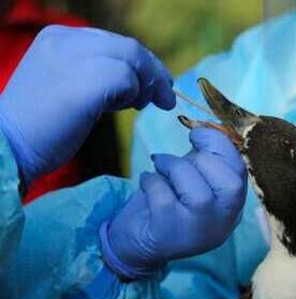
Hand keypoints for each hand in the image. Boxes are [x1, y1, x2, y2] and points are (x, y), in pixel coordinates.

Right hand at [0, 25, 174, 183]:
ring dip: (147, 84)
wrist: (9, 149)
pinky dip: (135, 94)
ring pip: (133, 59)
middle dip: (153, 72)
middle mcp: (67, 40)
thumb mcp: (67, 87)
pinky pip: (128, 78)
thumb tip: (136, 80)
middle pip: (128, 47)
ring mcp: (76, 56)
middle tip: (166, 97)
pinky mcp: (89, 79)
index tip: (156, 83)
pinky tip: (127, 108)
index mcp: (58, 38)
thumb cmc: (39, 128)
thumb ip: (95, 74)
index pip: (114, 43)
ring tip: (140, 106)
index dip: (141, 63)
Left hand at [100, 128, 246, 279]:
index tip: (197, 134)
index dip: (221, 145)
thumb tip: (205, 129)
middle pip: (230, 183)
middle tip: (179, 155)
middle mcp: (223, 222)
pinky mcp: (169, 234)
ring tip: (159, 166)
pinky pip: (164, 198)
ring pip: (198, 192)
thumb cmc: (169, 204)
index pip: (241, 172)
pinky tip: (146, 181)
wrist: (138, 243)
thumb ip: (204, 158)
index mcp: (232, 206)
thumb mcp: (192, 179)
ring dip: (173, 167)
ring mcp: (198, 231)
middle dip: (202, 158)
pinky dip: (152, 181)